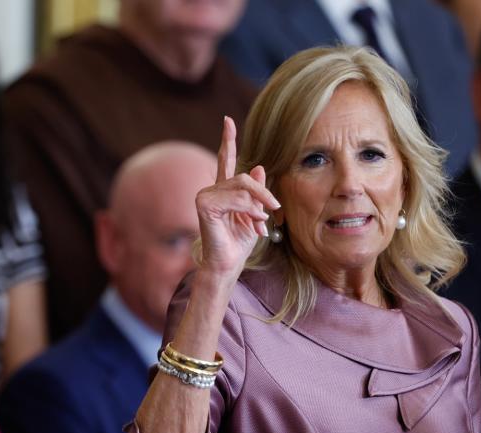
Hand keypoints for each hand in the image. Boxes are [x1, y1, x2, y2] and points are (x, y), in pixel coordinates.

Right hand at [195, 116, 280, 276]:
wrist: (228, 264)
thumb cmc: (240, 243)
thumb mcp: (255, 213)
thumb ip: (257, 192)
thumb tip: (260, 167)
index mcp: (222, 190)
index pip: (225, 160)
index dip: (228, 140)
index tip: (228, 120)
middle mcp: (211, 190)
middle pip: (245, 177)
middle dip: (263, 193)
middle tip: (275, 208)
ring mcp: (205, 196)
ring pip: (242, 187)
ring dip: (258, 204)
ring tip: (262, 221)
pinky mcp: (205, 205)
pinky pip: (237, 199)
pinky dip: (250, 210)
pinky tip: (254, 222)